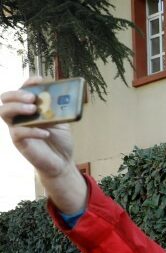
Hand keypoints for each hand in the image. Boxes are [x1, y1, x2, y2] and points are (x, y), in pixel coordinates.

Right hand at [0, 78, 86, 212]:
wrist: (62, 161)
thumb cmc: (59, 139)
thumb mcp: (61, 121)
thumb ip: (58, 109)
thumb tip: (59, 96)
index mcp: (28, 107)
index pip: (20, 90)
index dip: (27, 83)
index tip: (38, 80)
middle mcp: (18, 116)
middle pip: (5, 98)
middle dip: (17, 94)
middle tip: (32, 98)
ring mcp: (16, 128)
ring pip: (3, 112)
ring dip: (17, 108)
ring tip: (33, 109)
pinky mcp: (19, 142)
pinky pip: (18, 133)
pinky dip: (32, 130)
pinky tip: (45, 132)